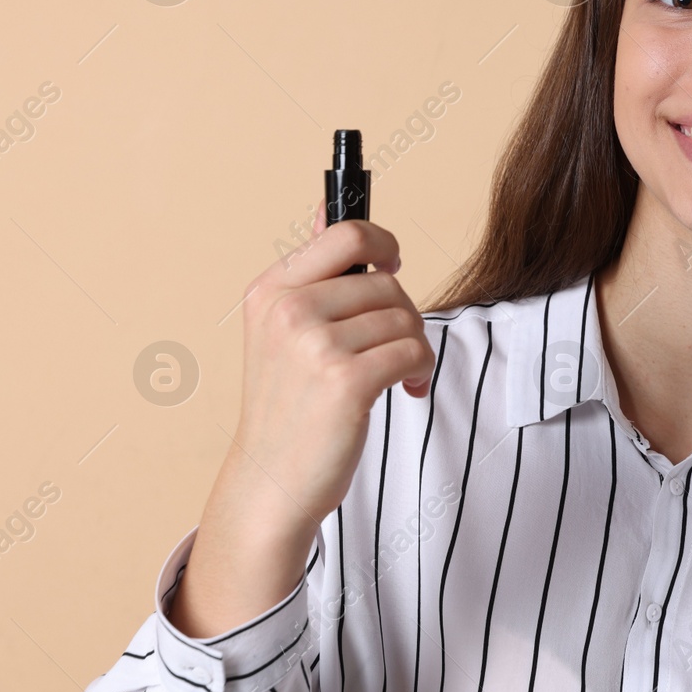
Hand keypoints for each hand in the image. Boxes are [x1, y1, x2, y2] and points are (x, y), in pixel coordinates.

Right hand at [232, 198, 436, 527]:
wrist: (271, 481)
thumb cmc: (289, 405)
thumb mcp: (282, 331)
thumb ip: (312, 274)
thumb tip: (324, 211)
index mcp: (271, 290)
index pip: (345, 232)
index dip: (383, 241)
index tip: (392, 264)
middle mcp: (287, 311)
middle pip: (386, 281)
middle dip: (404, 314)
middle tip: (395, 346)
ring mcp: (313, 346)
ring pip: (405, 317)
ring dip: (415, 348)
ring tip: (398, 374)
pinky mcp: (344, 381)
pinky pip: (413, 352)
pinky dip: (421, 371)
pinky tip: (406, 390)